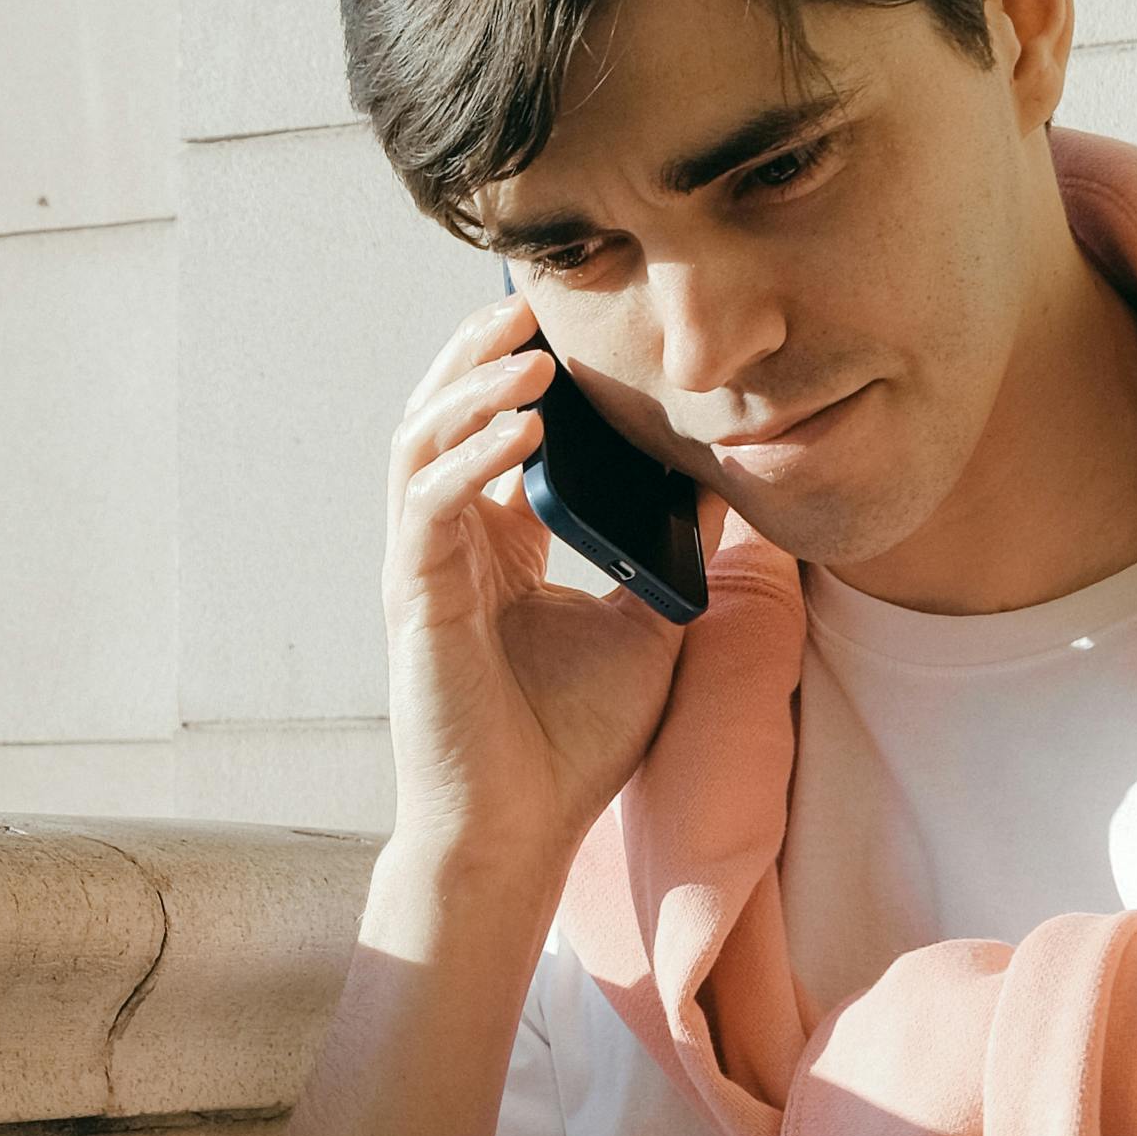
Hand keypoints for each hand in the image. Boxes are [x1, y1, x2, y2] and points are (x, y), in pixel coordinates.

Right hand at [381, 293, 683, 892]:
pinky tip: (523, 430)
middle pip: (443, 417)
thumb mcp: (649, 623)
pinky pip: (430, 504)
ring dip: (472, 390)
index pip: (493, 435)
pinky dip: (473, 458)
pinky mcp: (415, 599)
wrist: (523, 830)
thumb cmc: (575, 744)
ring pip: (421, 444)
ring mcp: (424, 569)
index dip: (518, 374)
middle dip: (479, 354)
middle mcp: (451, 547)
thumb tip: (721, 480)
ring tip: (530, 355)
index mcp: (497, 549)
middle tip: (530, 305)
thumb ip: (671, 552)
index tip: (569, 327)